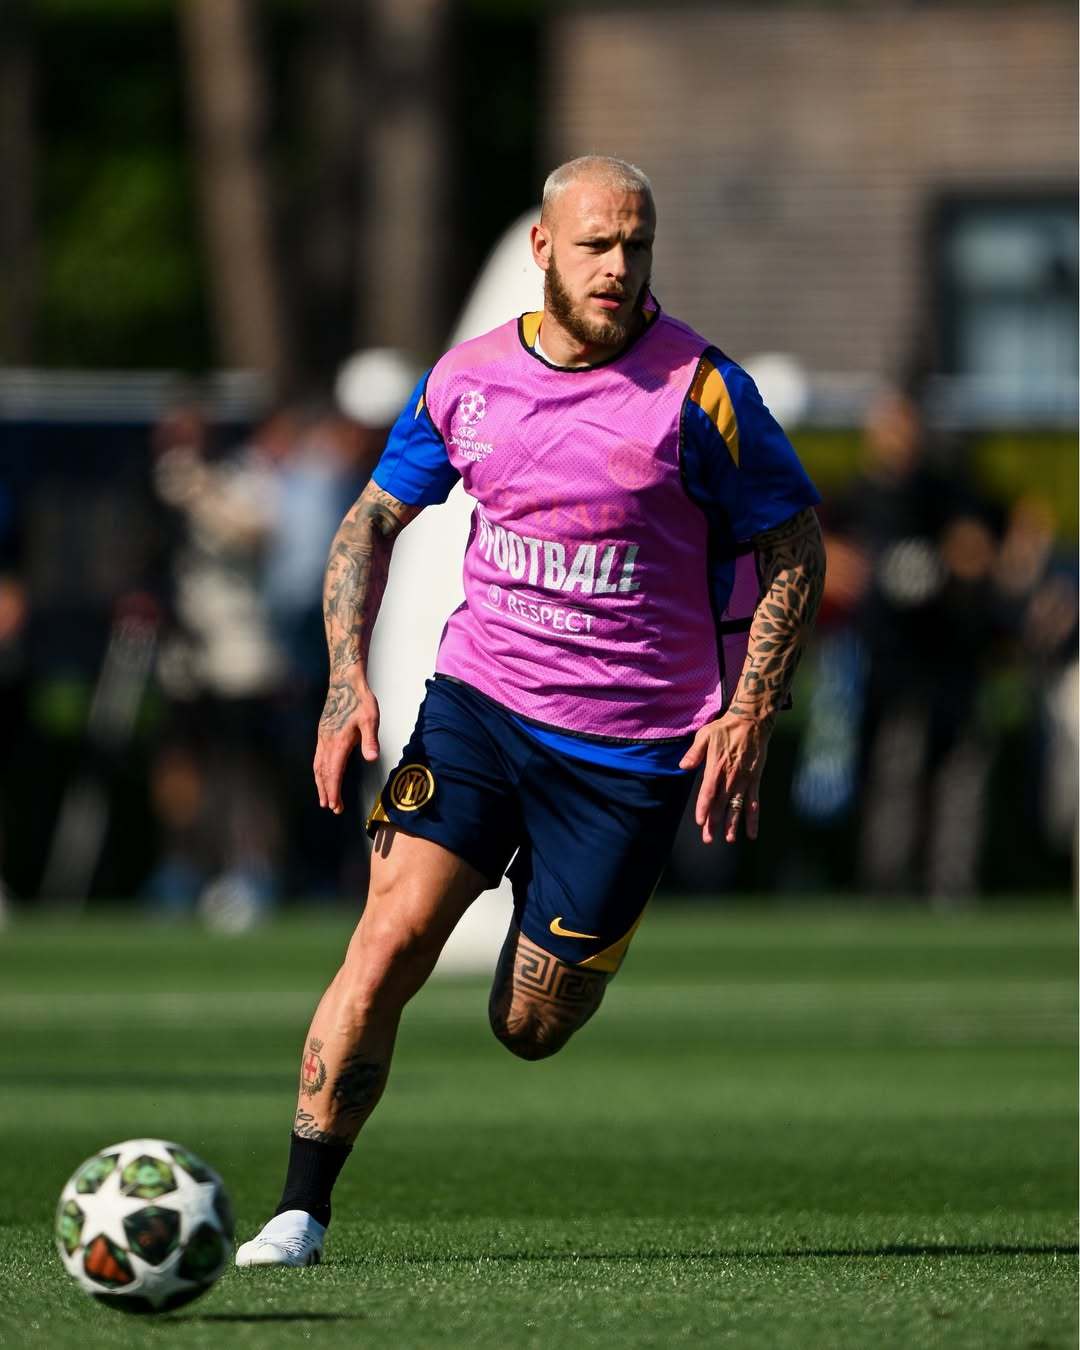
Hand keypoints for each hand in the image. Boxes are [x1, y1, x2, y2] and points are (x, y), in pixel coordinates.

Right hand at [313, 670, 379, 814]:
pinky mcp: (322, 733)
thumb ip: (370, 740)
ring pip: (318, 766)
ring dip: (321, 784)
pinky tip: (321, 775)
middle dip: (328, 792)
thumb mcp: (370, 719)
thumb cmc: (360, 701)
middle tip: (332, 808)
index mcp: (338, 742)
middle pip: (324, 773)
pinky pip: (317, 757)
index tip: (336, 805)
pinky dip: (319, 771)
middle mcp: (327, 742)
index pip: (334, 772)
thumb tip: (372, 758)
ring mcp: (322, 738)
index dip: (334, 790)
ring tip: (324, 799)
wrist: (345, 682)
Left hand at [679, 712, 772, 844]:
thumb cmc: (726, 728)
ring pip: (737, 806)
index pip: (709, 792)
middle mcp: (731, 777)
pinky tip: (752, 832)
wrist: (751, 722)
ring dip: (733, 824)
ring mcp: (744, 780)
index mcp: (717, 767)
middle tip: (709, 839)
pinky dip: (753, 818)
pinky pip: (754, 802)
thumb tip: (683, 766)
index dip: (704, 808)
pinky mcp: (755, 780)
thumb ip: (694, 752)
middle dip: (714, 822)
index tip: (700, 822)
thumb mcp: (705, 735)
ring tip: (729, 839)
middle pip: (721, 804)